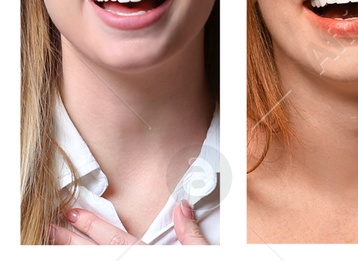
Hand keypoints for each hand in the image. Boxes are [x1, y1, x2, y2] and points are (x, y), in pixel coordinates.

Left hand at [49, 200, 208, 244]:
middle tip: (49, 227)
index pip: (115, 240)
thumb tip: (182, 207)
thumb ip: (191, 233)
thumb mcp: (204, 253)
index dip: (92, 226)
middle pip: (96, 254)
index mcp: (152, 257)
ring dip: (71, 253)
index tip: (73, 214)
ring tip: (50, 243)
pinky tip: (75, 257)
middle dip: (70, 240)